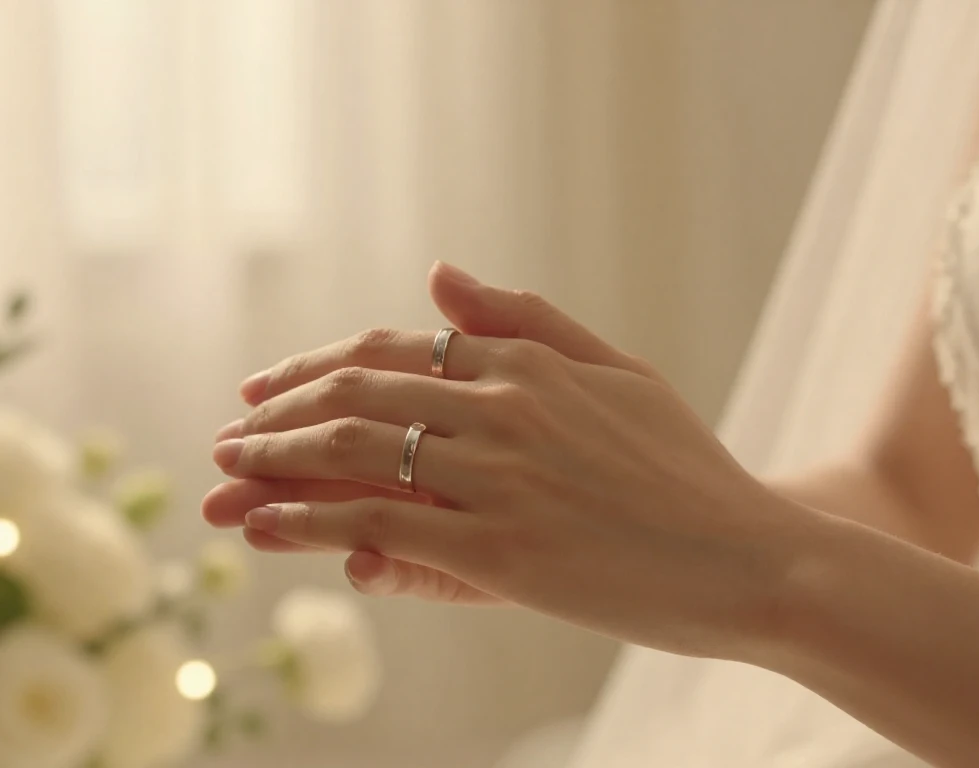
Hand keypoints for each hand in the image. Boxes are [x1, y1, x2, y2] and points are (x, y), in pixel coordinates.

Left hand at [204, 264, 812, 656]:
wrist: (752, 558)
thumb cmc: (687, 470)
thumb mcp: (619, 371)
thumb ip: (527, 319)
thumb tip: (440, 272)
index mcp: (528, 364)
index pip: (392, 351)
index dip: (316, 368)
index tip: (267, 388)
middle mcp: (504, 408)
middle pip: (357, 394)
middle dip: (278, 413)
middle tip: (228, 434)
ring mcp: (499, 478)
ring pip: (355, 454)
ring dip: (275, 461)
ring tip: (226, 475)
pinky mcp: (499, 551)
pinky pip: (380, 526)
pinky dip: (309, 523)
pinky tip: (265, 529)